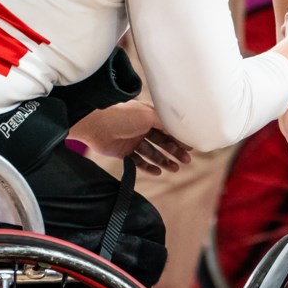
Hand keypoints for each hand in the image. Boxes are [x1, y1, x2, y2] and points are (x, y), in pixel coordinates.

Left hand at [70, 100, 192, 175]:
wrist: (96, 124)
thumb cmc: (123, 116)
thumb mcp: (149, 115)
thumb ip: (165, 123)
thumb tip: (179, 130)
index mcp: (149, 116)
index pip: (168, 129)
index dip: (179, 138)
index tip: (190, 147)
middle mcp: (141, 128)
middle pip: (162, 142)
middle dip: (174, 151)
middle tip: (186, 161)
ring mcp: (132, 141)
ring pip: (152, 153)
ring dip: (164, 161)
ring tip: (174, 169)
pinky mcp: (123, 152)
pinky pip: (138, 161)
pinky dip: (148, 167)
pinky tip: (158, 172)